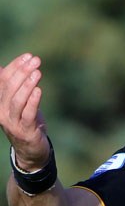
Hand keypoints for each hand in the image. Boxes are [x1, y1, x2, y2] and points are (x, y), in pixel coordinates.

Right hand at [0, 53, 49, 170]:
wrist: (30, 149)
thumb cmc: (25, 121)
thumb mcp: (17, 103)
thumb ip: (11, 86)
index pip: (3, 79)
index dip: (15, 66)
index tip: (28, 56)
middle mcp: (1, 111)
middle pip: (9, 88)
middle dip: (22, 72)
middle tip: (36, 60)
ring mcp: (12, 122)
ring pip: (17, 100)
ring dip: (27, 84)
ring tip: (37, 72)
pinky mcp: (24, 130)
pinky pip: (27, 114)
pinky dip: (32, 101)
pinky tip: (38, 90)